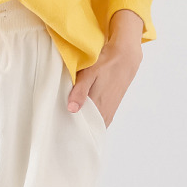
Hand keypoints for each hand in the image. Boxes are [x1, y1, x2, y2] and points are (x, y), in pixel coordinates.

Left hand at [66, 9, 143, 127]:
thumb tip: (72, 109)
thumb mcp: (89, 74)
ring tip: (71, 124)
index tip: (61, 129)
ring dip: (85, 125)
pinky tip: (84, 116)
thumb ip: (80, 92)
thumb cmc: (106, 63)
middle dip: (76, 129)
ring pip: (95, 124)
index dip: (71, 129)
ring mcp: (110, 110)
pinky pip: (101, 120)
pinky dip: (92, 121)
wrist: (126, 57)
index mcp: (97, 105)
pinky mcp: (112, 107)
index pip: (82, 126)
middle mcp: (105, 111)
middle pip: (89, 128)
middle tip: (63, 128)